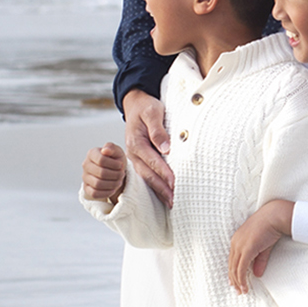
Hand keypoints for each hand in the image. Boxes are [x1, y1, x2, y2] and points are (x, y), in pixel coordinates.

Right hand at [82, 142, 127, 203]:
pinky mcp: (87, 188)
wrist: (115, 171)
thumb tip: (105, 150)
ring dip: (112, 184)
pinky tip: (113, 189)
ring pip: (98, 184)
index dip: (114, 164)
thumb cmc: (115, 160)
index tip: (121, 165)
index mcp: (92, 153)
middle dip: (115, 175)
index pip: (101, 160)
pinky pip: (94, 193)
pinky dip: (106, 192)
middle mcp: (86, 165)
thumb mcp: (117, 151)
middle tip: (122, 174)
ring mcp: (85, 177)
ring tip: (119, 181)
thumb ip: (112, 147)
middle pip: (101, 173)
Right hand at [123, 88, 172, 205]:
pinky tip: (164, 194)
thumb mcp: (152, 112)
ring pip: (147, 177)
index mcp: (136, 141)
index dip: (164, 172)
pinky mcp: (139, 159)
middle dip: (162, 188)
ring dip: (159, 190)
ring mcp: (134, 157)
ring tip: (171, 202)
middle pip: (148, 174)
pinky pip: (146, 174)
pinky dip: (155, 185)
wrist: (135, 104)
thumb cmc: (146, 107)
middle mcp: (133, 152)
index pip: (152, 160)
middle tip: (174, 201)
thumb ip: (158, 130)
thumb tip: (166, 148)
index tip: (175, 183)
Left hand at [227, 200, 292, 292]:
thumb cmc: (270, 226)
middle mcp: (235, 242)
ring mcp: (239, 246)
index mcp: (237, 239)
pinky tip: (244, 286)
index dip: (233, 272)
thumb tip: (257, 274)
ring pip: (235, 268)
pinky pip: (241, 268)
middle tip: (237, 291)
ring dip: (238, 281)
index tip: (234, 282)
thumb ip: (259, 260)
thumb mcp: (264, 247)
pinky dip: (242, 279)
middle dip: (234, 279)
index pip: (232, 259)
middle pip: (231, 265)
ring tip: (242, 291)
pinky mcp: (246, 250)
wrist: (274, 216)